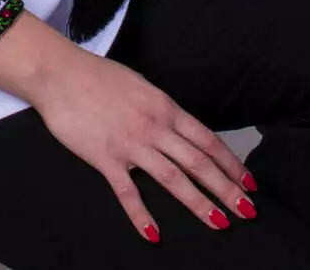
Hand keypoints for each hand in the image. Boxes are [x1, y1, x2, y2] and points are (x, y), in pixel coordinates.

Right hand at [30, 45, 257, 241]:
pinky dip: (141, 216)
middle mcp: (154, 127)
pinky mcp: (106, 159)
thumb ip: (161, 109)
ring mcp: (131, 144)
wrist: (60, 74)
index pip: (207, 140)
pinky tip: (154, 235)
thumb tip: (179, 128)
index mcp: (165, 107)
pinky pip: (128, 193)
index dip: (230, 164)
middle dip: (226, 189)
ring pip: (173, 179)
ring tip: (219, 223)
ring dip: (198, 204)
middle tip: (247, 211)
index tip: (248, 183)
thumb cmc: (99, 76)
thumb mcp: (141, 85)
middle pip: (198, 162)